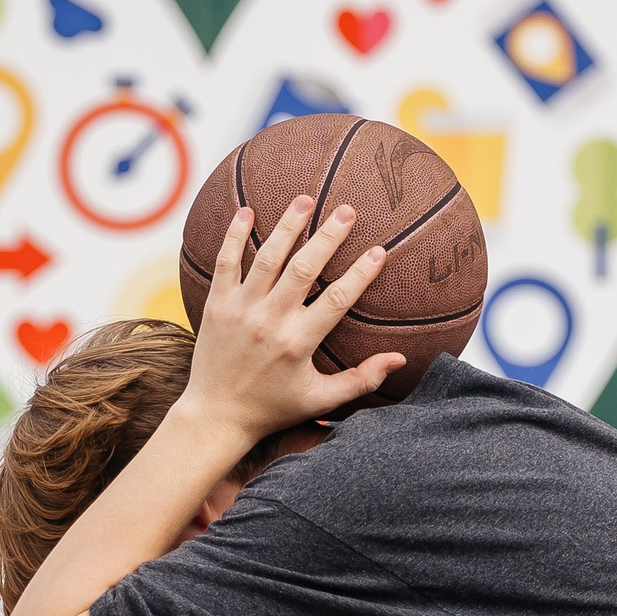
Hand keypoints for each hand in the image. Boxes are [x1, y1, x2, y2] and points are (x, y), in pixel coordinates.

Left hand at [178, 197, 402, 442]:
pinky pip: (224, 263)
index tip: (379, 251)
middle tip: (347, 210)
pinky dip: (234, 236)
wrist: (216, 416)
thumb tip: (400, 359)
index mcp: (298, 343)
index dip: (360, 274)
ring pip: (266, 259)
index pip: (337, 300)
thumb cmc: (273, 408)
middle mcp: (269, 321)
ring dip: (286, 226)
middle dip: (327, 237)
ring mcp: (240, 310)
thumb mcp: (321, 400)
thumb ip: (361, 380)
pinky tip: (246, 211)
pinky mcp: (216, 305)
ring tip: (305, 199)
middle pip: (303, 269)